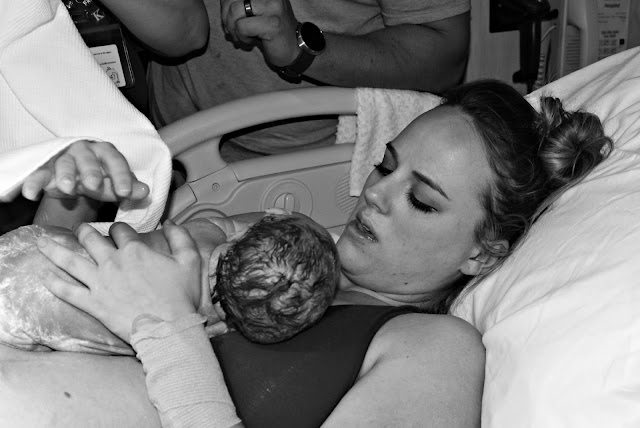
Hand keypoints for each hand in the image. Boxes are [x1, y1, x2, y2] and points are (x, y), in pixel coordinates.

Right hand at [22, 140, 148, 201]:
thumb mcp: (115, 185)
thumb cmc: (101, 179)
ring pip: (63, 163)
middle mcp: (84, 151)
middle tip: (93, 185)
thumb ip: (130, 188)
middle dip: (91, 172)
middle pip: (88, 159)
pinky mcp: (45, 169)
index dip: (121, 176)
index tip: (126, 193)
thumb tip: (145, 191)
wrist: (76, 178)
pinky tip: (31, 194)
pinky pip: (38, 174)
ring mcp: (63, 159)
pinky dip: (33, 182)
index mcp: (105, 152)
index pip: (116, 161)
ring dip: (64, 175)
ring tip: (66, 188)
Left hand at [37, 221, 201, 342]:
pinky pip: (67, 291)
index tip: (119, 231)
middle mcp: (112, 262)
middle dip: (83, 231)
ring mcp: (99, 283)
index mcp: (135, 250)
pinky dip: (53, 283)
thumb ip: (181, 237)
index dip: (119, 228)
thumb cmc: (181, 296)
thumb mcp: (190, 261)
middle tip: (78, 229)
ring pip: (70, 261)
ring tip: (42, 242)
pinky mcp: (92, 303)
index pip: (120, 230)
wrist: (168, 328)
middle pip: (90, 239)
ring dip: (55, 250)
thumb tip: (170, 221)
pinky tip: (42, 276)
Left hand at [220, 0, 299, 66]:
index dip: (225, 5)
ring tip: (242, 36)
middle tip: (232, 30)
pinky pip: (242, 27)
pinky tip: (251, 42)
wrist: (294, 50)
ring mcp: (273, 7)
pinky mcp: (272, 24)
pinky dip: (242, 37)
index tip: (229, 18)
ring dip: (233, 28)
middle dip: (225, 17)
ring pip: (234, 10)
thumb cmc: (271, 31)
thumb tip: (221, 3)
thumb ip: (241, 3)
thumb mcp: (256, 11)